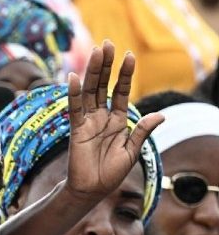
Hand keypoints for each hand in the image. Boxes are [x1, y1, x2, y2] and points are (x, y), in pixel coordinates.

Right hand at [65, 41, 163, 200]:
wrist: (92, 190)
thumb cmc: (111, 174)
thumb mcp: (132, 151)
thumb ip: (142, 131)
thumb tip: (161, 115)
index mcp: (118, 121)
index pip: (121, 92)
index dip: (125, 75)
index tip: (129, 56)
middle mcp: (101, 117)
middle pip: (103, 86)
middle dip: (106, 65)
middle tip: (107, 43)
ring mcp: (88, 122)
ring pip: (90, 92)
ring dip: (93, 72)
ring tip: (96, 52)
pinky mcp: (76, 130)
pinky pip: (74, 109)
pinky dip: (74, 94)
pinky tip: (74, 78)